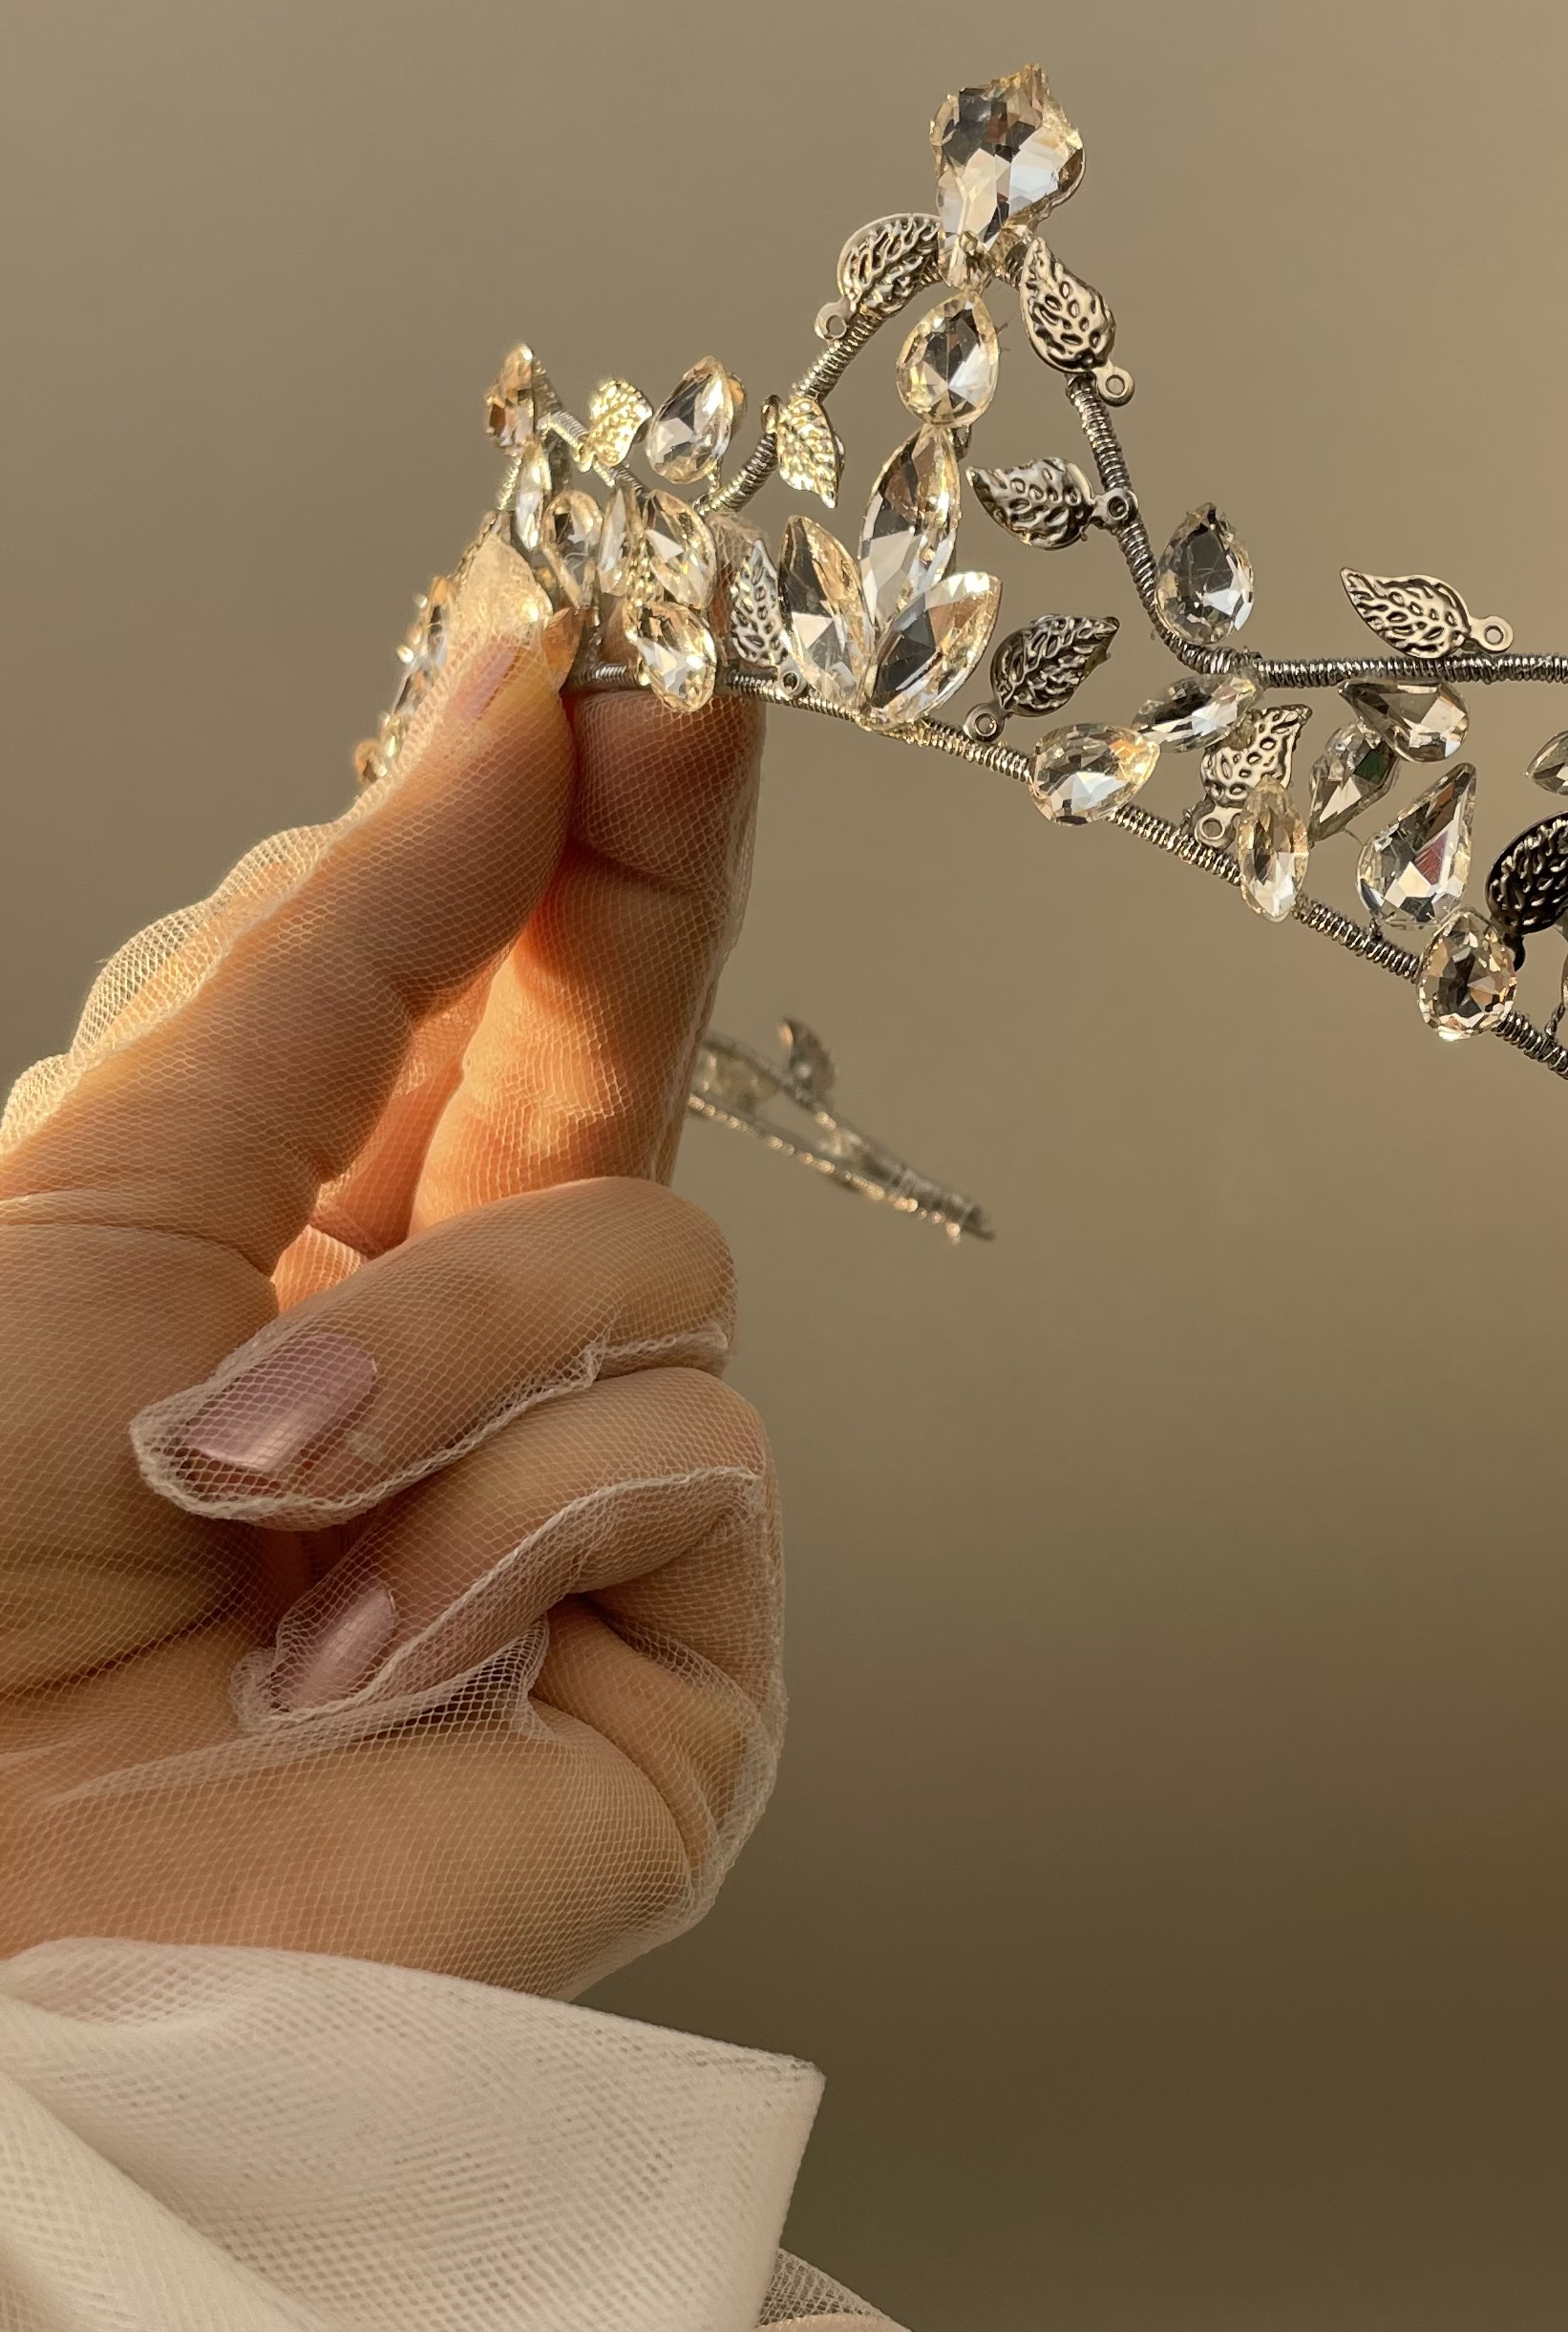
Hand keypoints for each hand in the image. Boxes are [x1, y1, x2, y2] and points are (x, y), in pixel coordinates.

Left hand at [0, 606, 775, 1994]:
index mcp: (284, 1252)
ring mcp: (569, 1534)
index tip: (631, 647)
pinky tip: (354, 1649)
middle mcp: (445, 1382)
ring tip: (238, 1481)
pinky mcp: (668, 1683)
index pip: (478, 1005)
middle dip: (636, 901)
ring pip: (659, 1272)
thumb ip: (353, 941)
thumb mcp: (106, 1178)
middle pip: (622, 1088)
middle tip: (666, 717)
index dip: (568, 829)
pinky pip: (698, 1464)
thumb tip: (506, 693)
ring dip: (439, 1341)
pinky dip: (506, 1522)